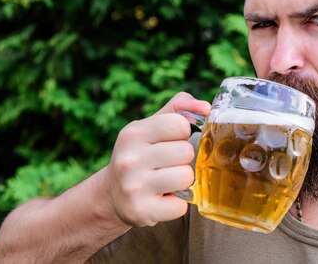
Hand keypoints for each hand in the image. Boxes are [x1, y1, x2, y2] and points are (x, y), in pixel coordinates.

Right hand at [106, 92, 210, 226]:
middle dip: (184, 159)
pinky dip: (177, 204)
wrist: (112, 194)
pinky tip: (163, 199)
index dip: (183, 133)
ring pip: (186, 177)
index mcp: (133, 133)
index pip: (179, 124)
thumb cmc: (140, 154)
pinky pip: (181, 206)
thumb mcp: (151, 126)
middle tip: (169, 164)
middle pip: (186, 152)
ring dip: (182, 181)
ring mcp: (133, 186)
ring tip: (167, 181)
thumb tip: (205, 107)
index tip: (172, 141)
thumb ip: (178, 108)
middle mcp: (129, 159)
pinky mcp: (141, 211)